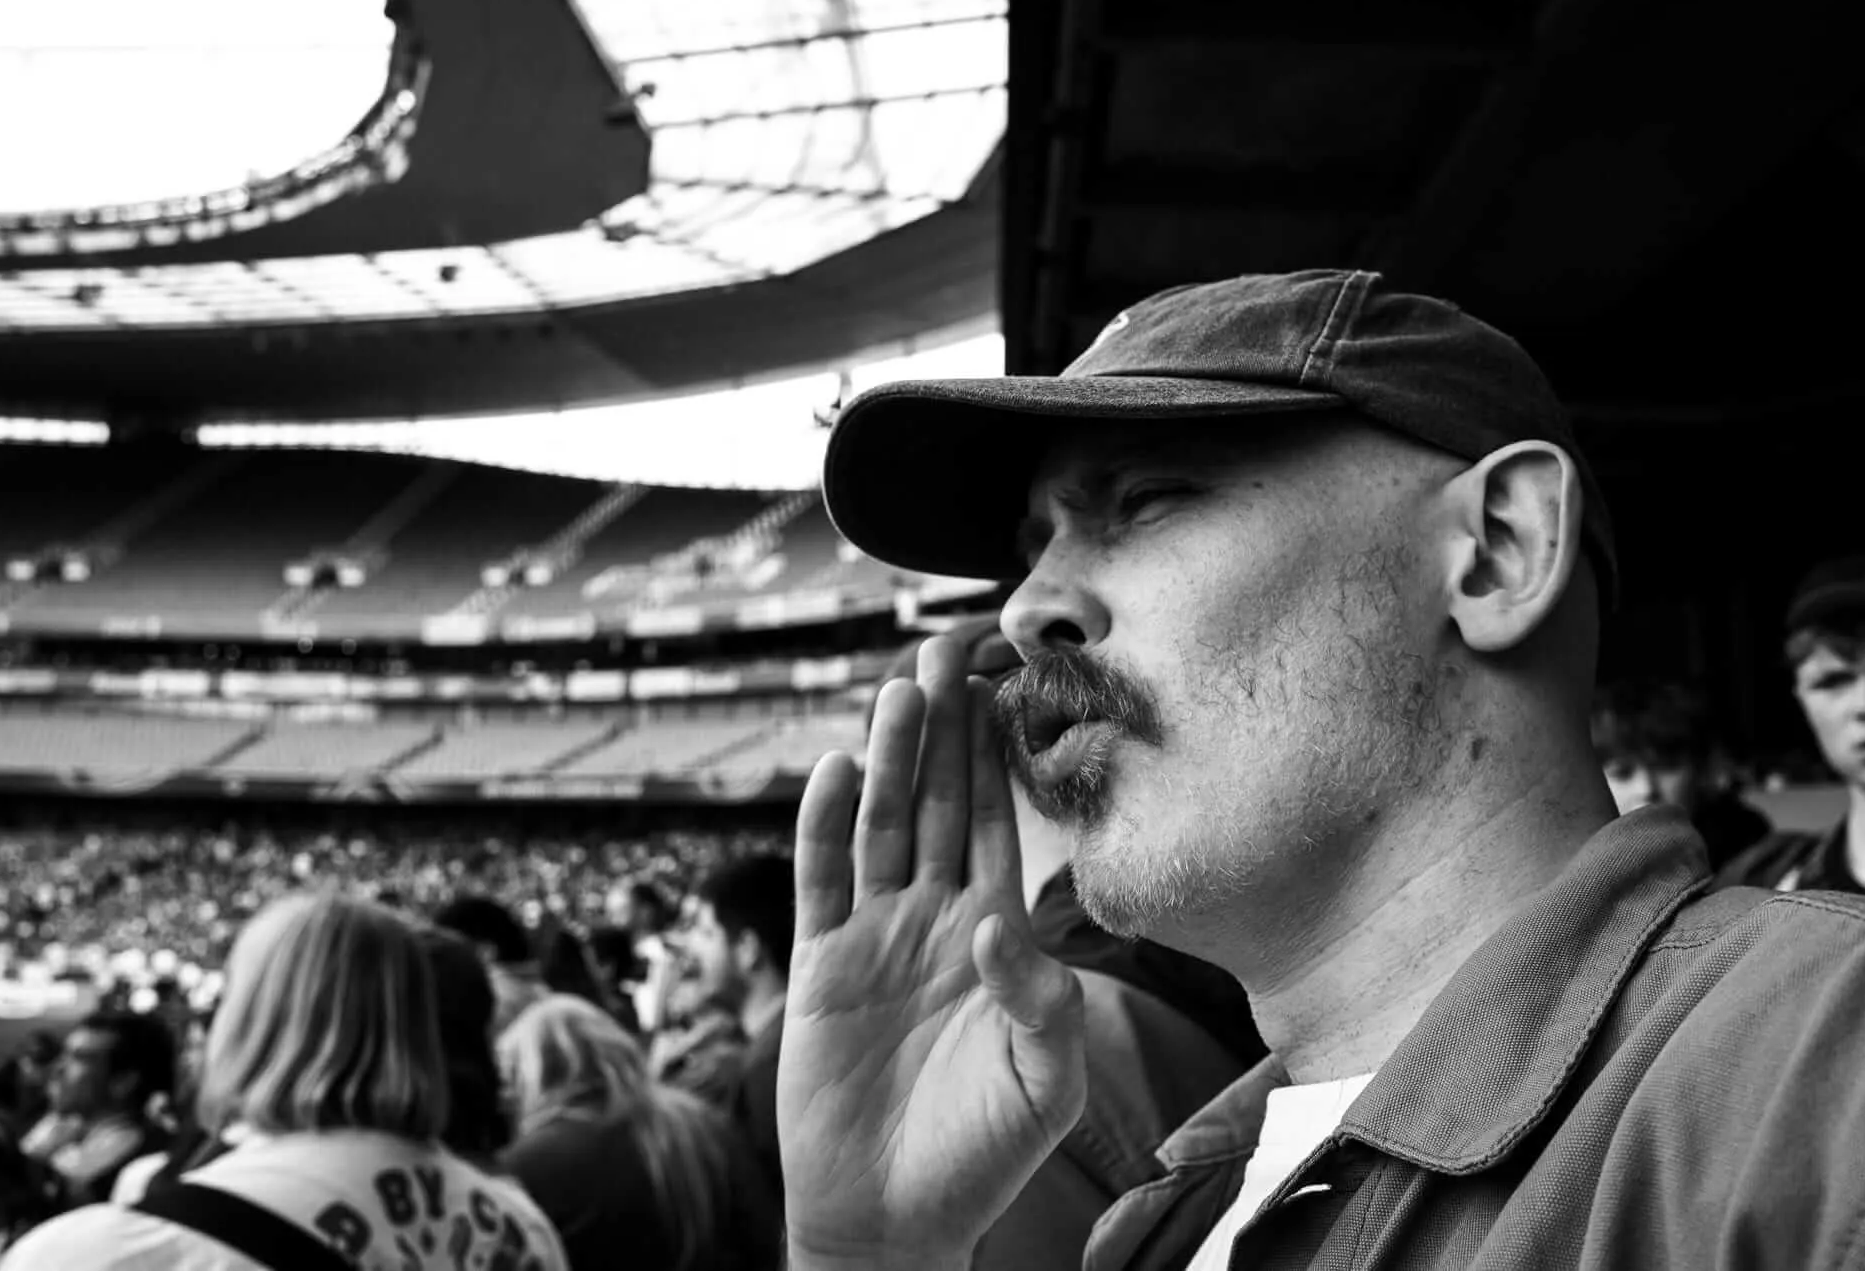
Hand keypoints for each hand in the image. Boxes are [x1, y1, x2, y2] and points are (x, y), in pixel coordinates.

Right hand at [780, 636, 1085, 1270]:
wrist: (893, 1217)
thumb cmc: (984, 1153)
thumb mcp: (1045, 1082)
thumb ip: (1043, 1002)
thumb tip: (1000, 923)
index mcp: (998, 934)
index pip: (1002, 825)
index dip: (1001, 758)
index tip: (1007, 685)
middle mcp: (936, 919)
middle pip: (940, 804)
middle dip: (944, 731)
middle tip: (945, 651)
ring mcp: (874, 936)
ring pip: (884, 826)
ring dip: (891, 759)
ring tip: (898, 690)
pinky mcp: (818, 965)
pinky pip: (821, 882)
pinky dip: (824, 826)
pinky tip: (837, 771)